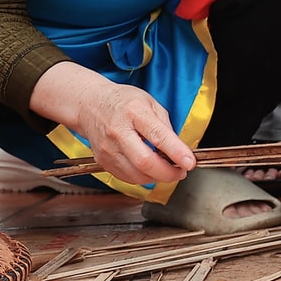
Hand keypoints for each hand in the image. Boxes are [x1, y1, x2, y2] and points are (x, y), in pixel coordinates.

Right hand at [74, 79, 194, 185]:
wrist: (90, 105)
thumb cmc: (123, 102)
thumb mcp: (150, 103)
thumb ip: (165, 126)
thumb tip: (179, 150)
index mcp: (134, 112)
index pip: (158, 136)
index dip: (177, 152)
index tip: (190, 162)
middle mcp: (118, 132)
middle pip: (144, 162)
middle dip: (168, 173)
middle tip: (181, 172)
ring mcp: (108, 149)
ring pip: (136, 175)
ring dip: (157, 177)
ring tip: (167, 170)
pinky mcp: (102, 161)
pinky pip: (127, 177)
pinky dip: (143, 178)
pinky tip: (150, 170)